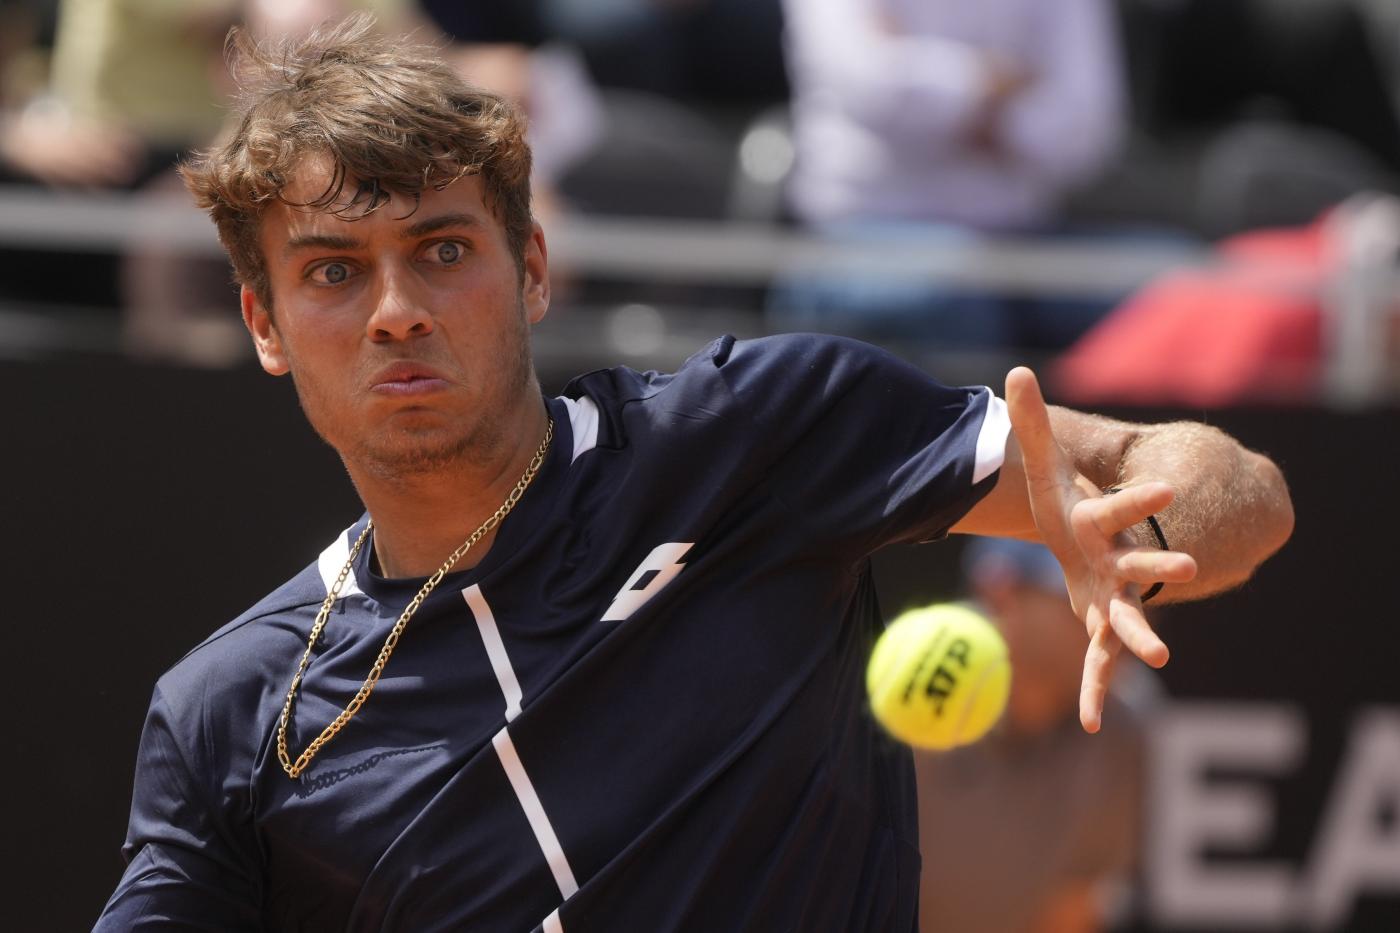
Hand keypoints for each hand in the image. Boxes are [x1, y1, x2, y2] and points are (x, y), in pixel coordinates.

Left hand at [1005, 367, 1197, 731]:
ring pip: (1127, 619)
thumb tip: (1014, 371)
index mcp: (1099, 522)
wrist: (1080, 536)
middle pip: (1139, 565)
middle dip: (1160, 567)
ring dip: (1139, 637)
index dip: (1140, 498)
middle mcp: (1116, 562)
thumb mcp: (1042, 464)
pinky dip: (1094, 692)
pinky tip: (1089, 724)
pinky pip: (1096, 663)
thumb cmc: (1065, 501)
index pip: (1117, 507)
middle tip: (1187, 567)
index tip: (1166, 490)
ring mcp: (1112, 598)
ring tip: (1158, 658)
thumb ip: (1031, 420)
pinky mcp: (1098, 627)